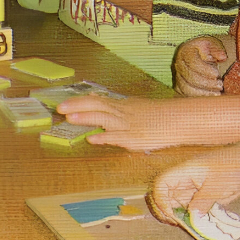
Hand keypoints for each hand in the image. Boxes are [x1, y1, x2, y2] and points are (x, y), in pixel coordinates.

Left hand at [57, 95, 180, 150]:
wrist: (180, 119)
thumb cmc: (159, 115)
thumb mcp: (136, 106)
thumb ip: (116, 106)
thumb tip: (96, 100)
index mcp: (122, 105)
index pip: (97, 100)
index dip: (79, 101)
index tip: (63, 104)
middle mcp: (123, 113)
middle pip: (97, 106)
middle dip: (77, 106)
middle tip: (59, 109)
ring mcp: (128, 126)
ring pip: (104, 118)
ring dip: (86, 118)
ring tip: (69, 118)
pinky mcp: (135, 139)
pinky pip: (118, 137)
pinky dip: (104, 138)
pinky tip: (92, 139)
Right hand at [148, 156, 239, 226]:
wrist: (239, 166)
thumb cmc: (228, 168)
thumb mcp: (217, 185)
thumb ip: (204, 201)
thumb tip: (193, 216)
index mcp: (182, 173)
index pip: (161, 184)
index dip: (160, 200)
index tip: (170, 214)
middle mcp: (180, 183)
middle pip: (161, 197)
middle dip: (164, 212)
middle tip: (177, 223)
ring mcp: (186, 192)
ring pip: (171, 207)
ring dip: (176, 218)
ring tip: (187, 226)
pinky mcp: (193, 200)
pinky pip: (184, 211)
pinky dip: (187, 220)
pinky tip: (195, 226)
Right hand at [174, 36, 227, 96]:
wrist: (196, 55)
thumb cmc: (205, 50)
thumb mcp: (212, 45)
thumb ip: (217, 49)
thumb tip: (222, 57)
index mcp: (185, 51)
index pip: (193, 62)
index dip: (205, 70)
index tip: (217, 74)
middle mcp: (178, 64)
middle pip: (190, 77)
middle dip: (207, 83)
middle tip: (220, 85)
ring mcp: (177, 76)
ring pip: (187, 88)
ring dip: (203, 92)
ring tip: (217, 93)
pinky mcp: (179, 86)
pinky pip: (187, 94)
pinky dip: (199, 97)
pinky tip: (210, 96)